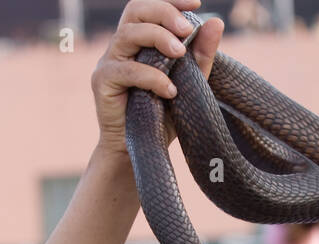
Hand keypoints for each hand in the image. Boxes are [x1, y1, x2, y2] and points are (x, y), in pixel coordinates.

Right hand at [90, 0, 223, 156]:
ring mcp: (109, 62)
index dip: (170, 0)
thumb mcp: (189, 83)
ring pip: (128, 33)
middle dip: (163, 13)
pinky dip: (151, 77)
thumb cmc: (162, 117)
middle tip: (187, 30)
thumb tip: (216, 22)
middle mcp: (122, 47)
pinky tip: (170, 90)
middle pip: (135, 10)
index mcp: (140, 42)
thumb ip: (201, 56)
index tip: (196, 2)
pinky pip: (127, 70)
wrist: (140, 153)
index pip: (149, 7)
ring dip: (158, 38)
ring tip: (181, 54)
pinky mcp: (102, 82)